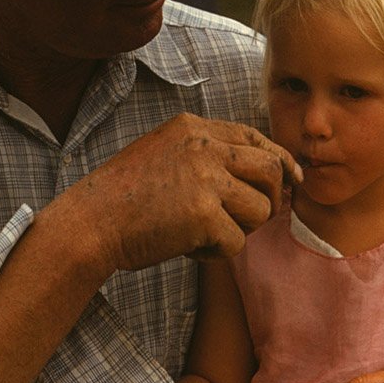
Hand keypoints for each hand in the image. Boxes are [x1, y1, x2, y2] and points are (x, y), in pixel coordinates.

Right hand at [79, 113, 301, 270]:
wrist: (90, 224)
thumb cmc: (124, 200)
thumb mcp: (163, 157)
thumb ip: (205, 157)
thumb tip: (262, 171)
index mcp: (192, 128)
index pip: (254, 138)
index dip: (280, 160)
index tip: (293, 180)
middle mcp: (203, 146)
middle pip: (270, 171)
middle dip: (269, 200)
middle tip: (247, 222)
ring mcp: (205, 178)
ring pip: (260, 210)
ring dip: (239, 231)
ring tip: (202, 235)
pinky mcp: (204, 214)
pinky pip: (237, 242)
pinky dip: (215, 254)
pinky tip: (186, 248)